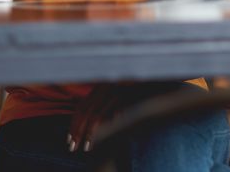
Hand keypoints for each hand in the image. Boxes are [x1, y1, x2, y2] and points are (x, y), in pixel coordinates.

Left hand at [66, 82, 182, 152]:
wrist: (160, 80)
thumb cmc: (141, 92)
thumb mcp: (120, 95)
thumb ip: (107, 104)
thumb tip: (94, 121)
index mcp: (102, 86)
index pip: (82, 106)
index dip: (74, 124)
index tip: (69, 139)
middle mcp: (106, 86)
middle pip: (85, 111)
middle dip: (76, 131)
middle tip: (72, 147)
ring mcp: (116, 91)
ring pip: (95, 115)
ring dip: (87, 133)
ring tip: (84, 148)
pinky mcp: (126, 97)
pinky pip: (109, 115)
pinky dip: (101, 130)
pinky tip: (99, 140)